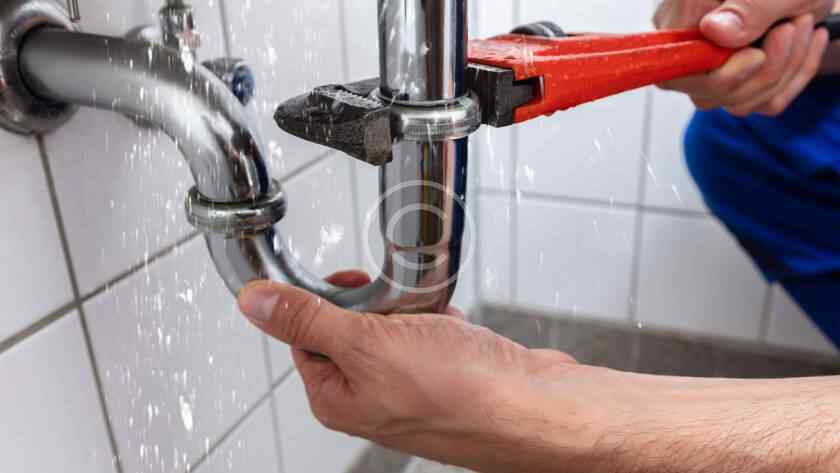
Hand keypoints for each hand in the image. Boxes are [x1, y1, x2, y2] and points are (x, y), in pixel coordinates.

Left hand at [238, 273, 839, 472]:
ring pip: (394, 326)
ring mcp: (413, 386)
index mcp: (339, 397)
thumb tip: (254, 303)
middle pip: (351, 327)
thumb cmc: (461, 391)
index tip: (339, 281)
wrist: (536, 408)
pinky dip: (439, 318)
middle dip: (373, 302)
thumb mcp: (367, 343)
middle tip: (391, 296)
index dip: (319, 303)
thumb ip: (307, 319)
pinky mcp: (449, 373)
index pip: (304, 338)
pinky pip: (431, 332)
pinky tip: (453, 321)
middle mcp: (373, 396)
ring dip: (408, 307)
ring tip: (428, 311)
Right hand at [654, 0, 833, 115]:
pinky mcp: (736, 81)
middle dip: (764, 71)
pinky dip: (791, 78)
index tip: (757, 55)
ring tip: (802, 25)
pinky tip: (804, 44)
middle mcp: (689, 44)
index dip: (717, 74)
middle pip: (706, 94)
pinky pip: (759, 102)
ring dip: (784, 70)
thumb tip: (713, 31)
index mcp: (686, 14)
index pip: (675, 67)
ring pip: (736, 102)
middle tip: (793, 26)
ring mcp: (710, 67)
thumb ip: (747, 8)